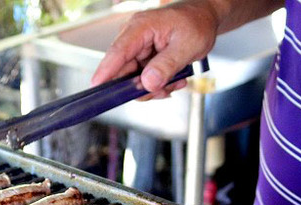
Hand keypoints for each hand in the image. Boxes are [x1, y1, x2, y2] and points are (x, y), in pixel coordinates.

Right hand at [91, 1, 220, 97]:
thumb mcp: (187, 46)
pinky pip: (142, 79)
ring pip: (133, 80)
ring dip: (154, 87)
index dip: (105, 71)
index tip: (96, 87)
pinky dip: (158, 84)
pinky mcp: (142, 58)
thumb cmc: (197, 23)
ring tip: (175, 81)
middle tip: (165, 90)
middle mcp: (134, 37)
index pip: (118, 51)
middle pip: (123, 72)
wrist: (204, 18)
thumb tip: (147, 83)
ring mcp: (137, 49)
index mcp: (141, 27)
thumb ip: (166, 65)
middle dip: (142, 87)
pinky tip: (173, 79)